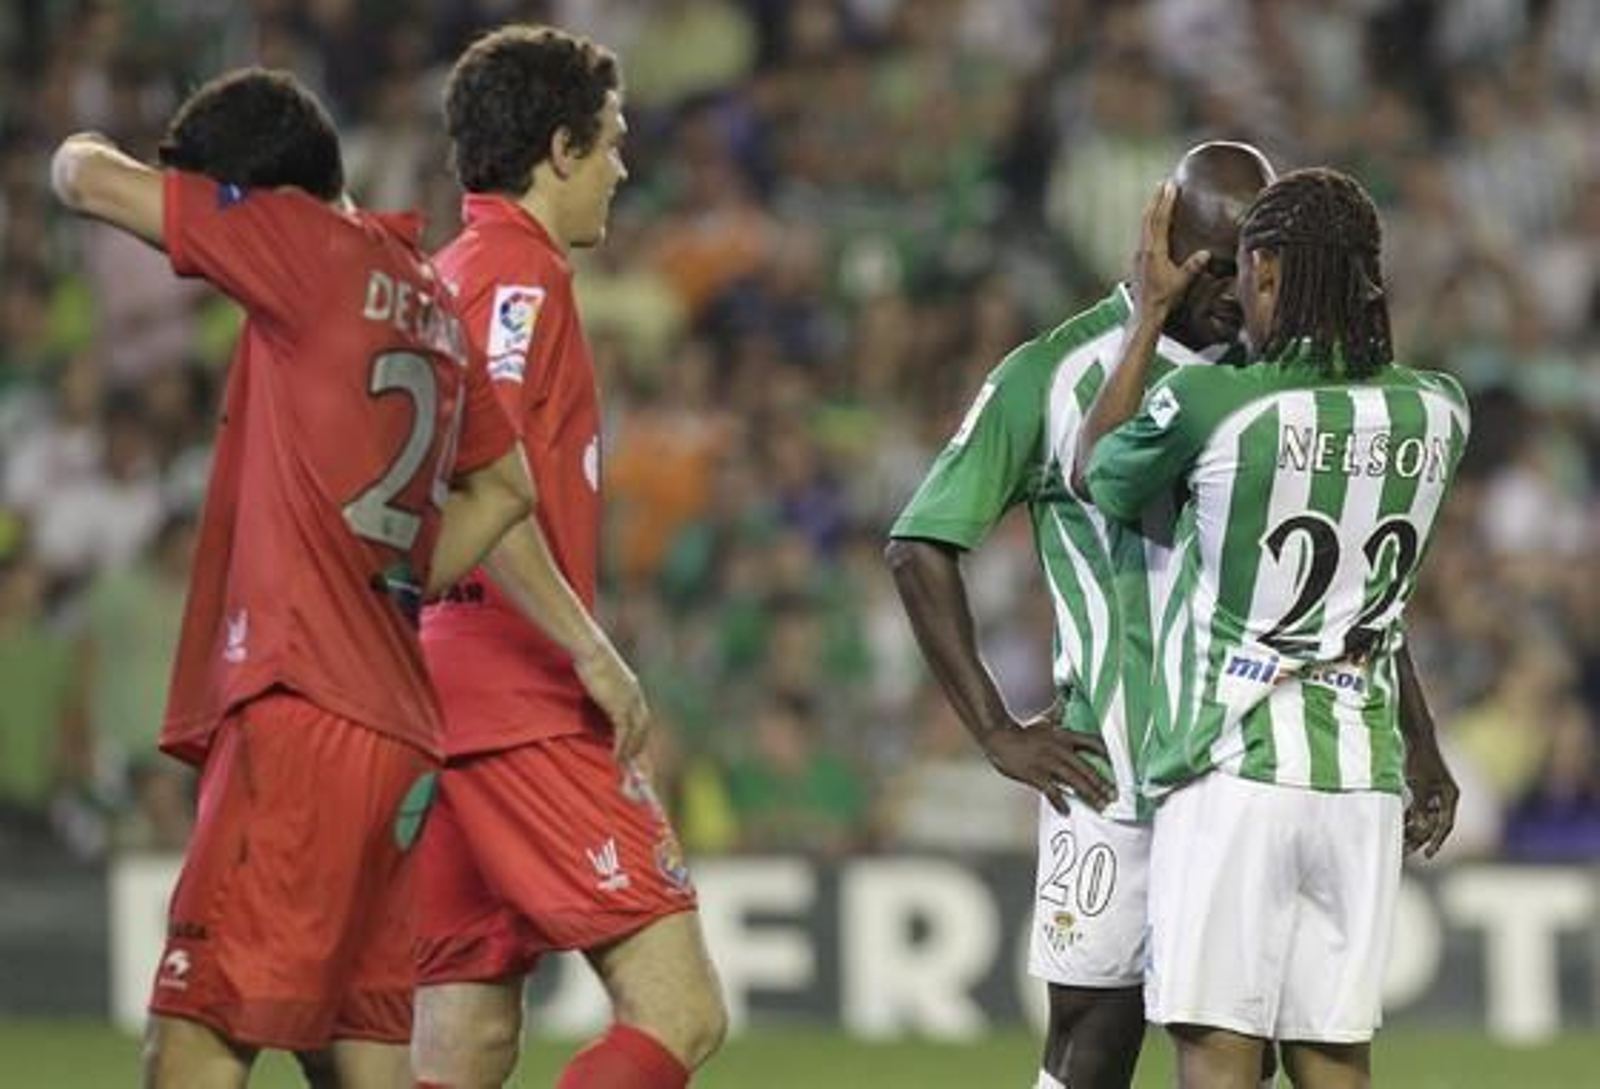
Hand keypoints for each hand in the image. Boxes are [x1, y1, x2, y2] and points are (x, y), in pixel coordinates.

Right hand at [573, 640, 652, 762]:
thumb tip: (601, 695)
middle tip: (637, 765)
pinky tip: (616, 759)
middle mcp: (636, 697)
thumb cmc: (592, 660)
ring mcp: (630, 702)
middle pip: (644, 728)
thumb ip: (608, 689)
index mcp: (633, 690)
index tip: (638, 750)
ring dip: (632, 751)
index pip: (642, 718)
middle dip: (641, 748)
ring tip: (625, 766)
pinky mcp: (619, 706)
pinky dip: (621, 747)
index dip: (640, 736)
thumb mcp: (604, 677)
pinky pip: (623, 733)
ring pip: (637, 734)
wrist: (591, 651)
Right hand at [982, 708, 1115, 813]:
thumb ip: (1059, 720)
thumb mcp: (1045, 723)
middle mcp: (1059, 748)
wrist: (999, 736)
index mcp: (1064, 735)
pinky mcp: (1035, 774)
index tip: (1118, 768)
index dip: (1107, 756)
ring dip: (1089, 795)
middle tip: (1114, 797)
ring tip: (1100, 806)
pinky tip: (1066, 810)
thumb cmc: (1022, 733)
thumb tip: (1067, 706)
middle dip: (1102, 784)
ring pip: (1074, 781)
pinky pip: (1051, 791)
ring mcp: (1047, 762)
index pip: (1092, 743)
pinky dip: (1059, 802)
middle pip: (1087, 768)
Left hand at [1130, 180, 1210, 320]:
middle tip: (1163, 183)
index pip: (1160, 221)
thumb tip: (1206, 253)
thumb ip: (1193, 266)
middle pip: (1148, 218)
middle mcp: (1143, 249)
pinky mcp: (1138, 259)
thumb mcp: (1181, 282)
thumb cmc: (1163, 299)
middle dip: (1156, 199)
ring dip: (1151, 209)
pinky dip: (1149, 222)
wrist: (1145, 313)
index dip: (1166, 202)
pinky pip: (1143, 234)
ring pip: (1143, 225)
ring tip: (1158, 196)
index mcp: (1154, 252)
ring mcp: (1139, 254)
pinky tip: (1153, 221)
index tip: (1171, 186)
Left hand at [1403, 741, 1458, 857]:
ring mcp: (1436, 793)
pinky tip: (1399, 827)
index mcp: (1450, 796)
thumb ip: (1420, 806)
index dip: (1436, 841)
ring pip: (1425, 818)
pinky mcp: (1425, 789)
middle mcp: (1446, 797)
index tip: (1427, 855)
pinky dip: (1409, 817)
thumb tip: (1420, 828)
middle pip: (1434, 824)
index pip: (1445, 825)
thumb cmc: (1419, 759)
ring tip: (1399, 842)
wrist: (1416, 738)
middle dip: (1420, 838)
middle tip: (1405, 852)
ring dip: (1413, 829)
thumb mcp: (1418, 784)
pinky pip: (1419, 809)